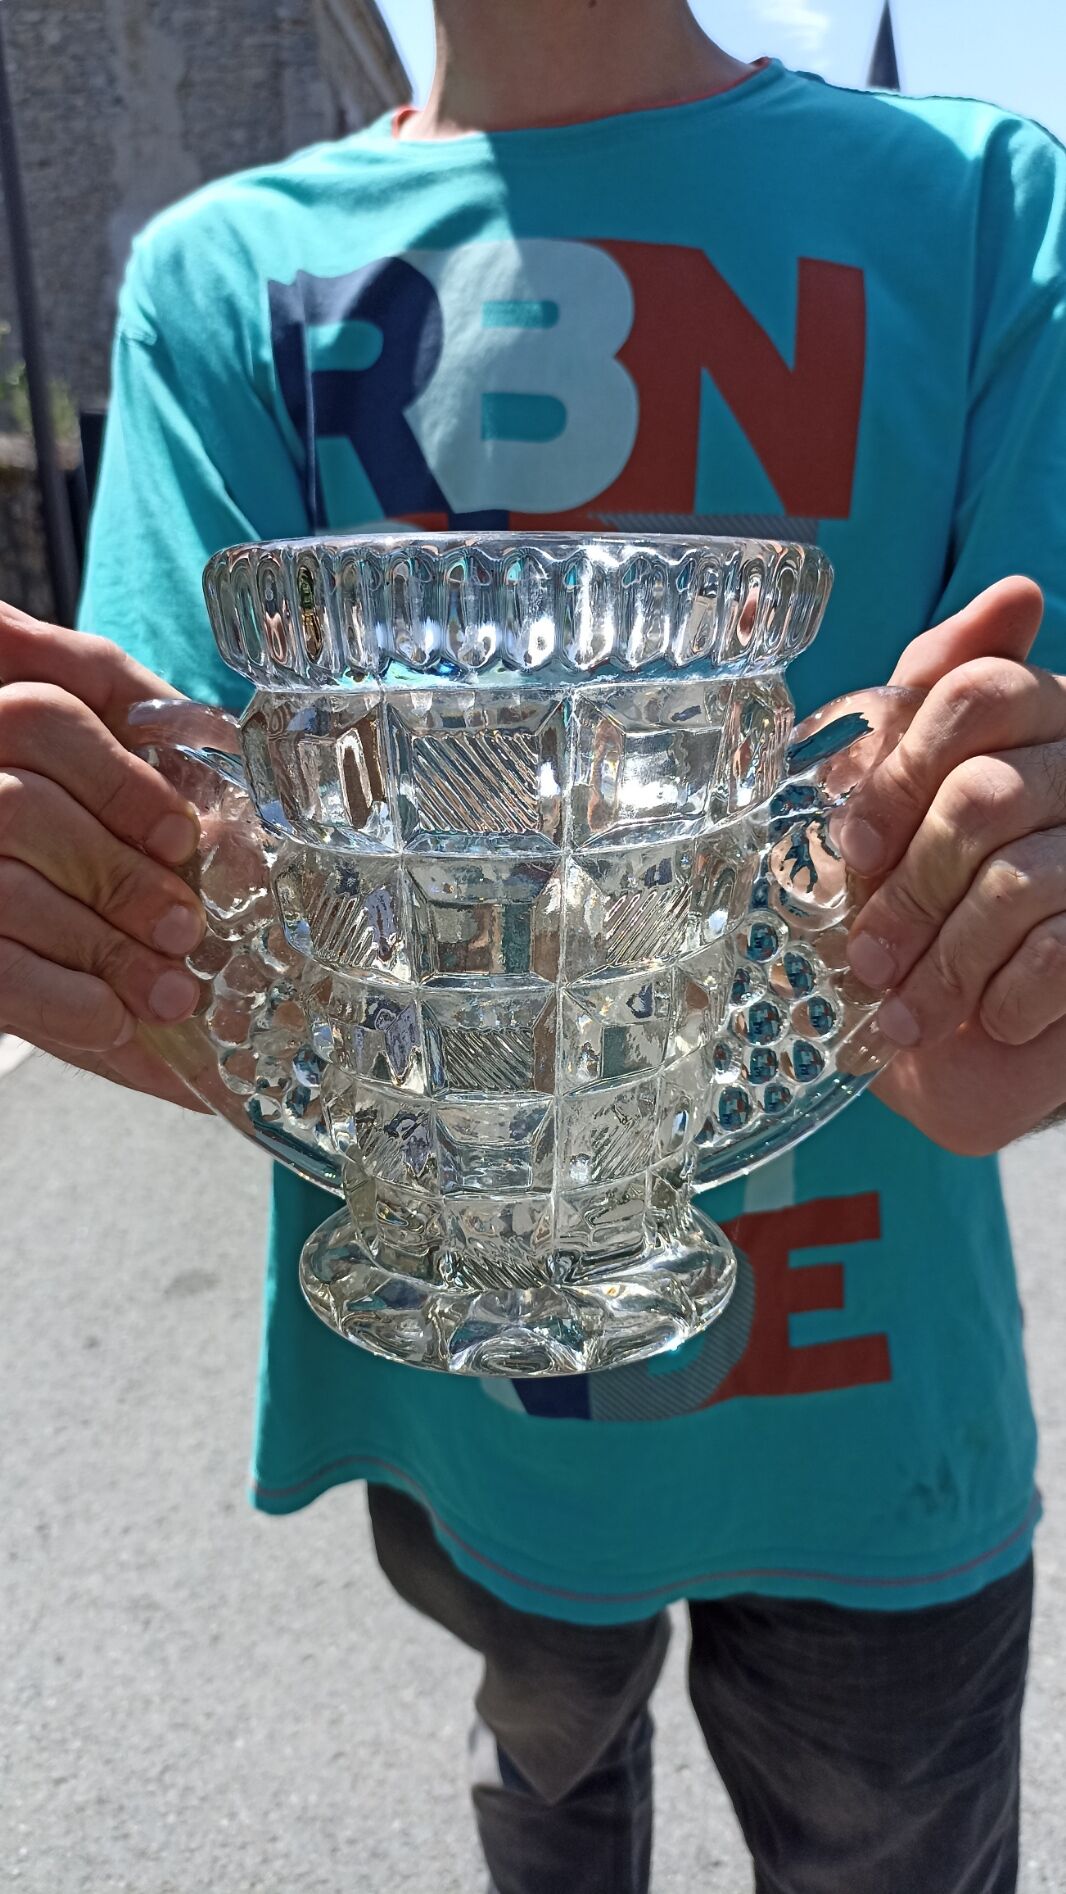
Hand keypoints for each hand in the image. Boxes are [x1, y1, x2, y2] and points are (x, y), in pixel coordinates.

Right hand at [0, 600, 207, 1108]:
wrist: (24, 948)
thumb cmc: (68, 850)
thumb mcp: (99, 780)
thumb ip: (145, 748)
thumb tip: (226, 793)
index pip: (42, 715)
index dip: (120, 779)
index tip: (180, 839)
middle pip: (22, 807)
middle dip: (120, 875)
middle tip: (186, 930)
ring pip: (9, 890)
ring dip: (104, 948)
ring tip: (171, 993)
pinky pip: (0, 972)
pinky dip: (61, 1002)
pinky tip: (111, 1021)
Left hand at [838, 576, 1065, 1153]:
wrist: (975, 1053)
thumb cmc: (924, 926)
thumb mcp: (893, 824)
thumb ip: (918, 720)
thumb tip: (1011, 597)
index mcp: (1035, 722)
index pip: (979, 691)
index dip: (901, 773)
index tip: (858, 848)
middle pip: (985, 797)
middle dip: (910, 891)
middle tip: (870, 959)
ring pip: (1016, 882)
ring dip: (944, 962)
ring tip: (909, 1011)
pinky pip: (1058, 948)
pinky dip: (1005, 997)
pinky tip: (989, 1020)